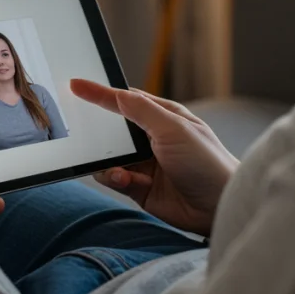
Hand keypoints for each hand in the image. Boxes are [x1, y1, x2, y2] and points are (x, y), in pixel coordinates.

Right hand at [71, 80, 237, 235]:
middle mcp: (153, 139)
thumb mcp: (173, 128)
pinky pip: (115, 179)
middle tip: (86, 136)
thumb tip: (117, 93)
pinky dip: (116, 179)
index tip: (76, 85)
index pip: (126, 101)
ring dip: (110, 163)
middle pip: (113, 131)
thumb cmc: (206, 162)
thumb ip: (142, 111)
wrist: (218, 207)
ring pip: (109, 158)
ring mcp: (146, 164)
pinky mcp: (141, 188)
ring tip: (121, 171)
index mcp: (163, 117)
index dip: (101, 94)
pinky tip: (128, 181)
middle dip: (99, 135)